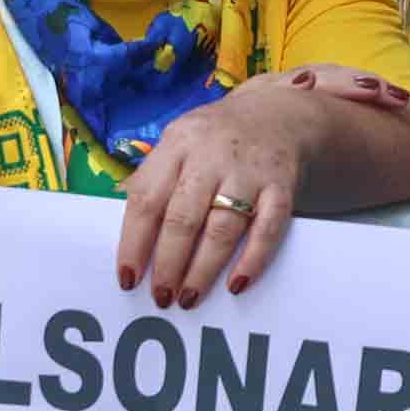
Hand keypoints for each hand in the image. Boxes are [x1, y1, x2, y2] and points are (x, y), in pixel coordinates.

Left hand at [113, 67, 409, 306]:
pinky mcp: (282, 185)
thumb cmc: (216, 139)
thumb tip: (127, 234)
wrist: (279, 113)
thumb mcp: (178, 143)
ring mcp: (249, 171)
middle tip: (161, 297)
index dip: (134, 243)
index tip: (128, 278)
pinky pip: (268, 228)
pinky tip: (237, 283)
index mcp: (178, 143)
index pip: (147, 198)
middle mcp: (212, 155)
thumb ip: (153, 180)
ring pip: (223, 228)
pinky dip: (253, 259)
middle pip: (183, 217)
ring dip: (203, 269)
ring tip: (189, 297)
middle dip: (168, 264)